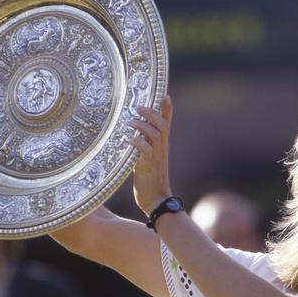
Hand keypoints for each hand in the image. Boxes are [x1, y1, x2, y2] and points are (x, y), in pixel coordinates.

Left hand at [129, 96, 173, 214]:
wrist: (156, 201)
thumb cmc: (150, 181)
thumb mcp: (147, 160)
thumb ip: (144, 147)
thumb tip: (135, 136)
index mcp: (163, 147)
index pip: (168, 124)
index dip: (167, 110)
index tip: (165, 95)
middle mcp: (162, 150)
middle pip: (162, 125)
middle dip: (152, 113)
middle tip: (139, 107)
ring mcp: (156, 158)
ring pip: (155, 135)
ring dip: (142, 126)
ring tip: (130, 122)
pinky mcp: (147, 167)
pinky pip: (146, 151)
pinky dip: (138, 142)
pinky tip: (129, 140)